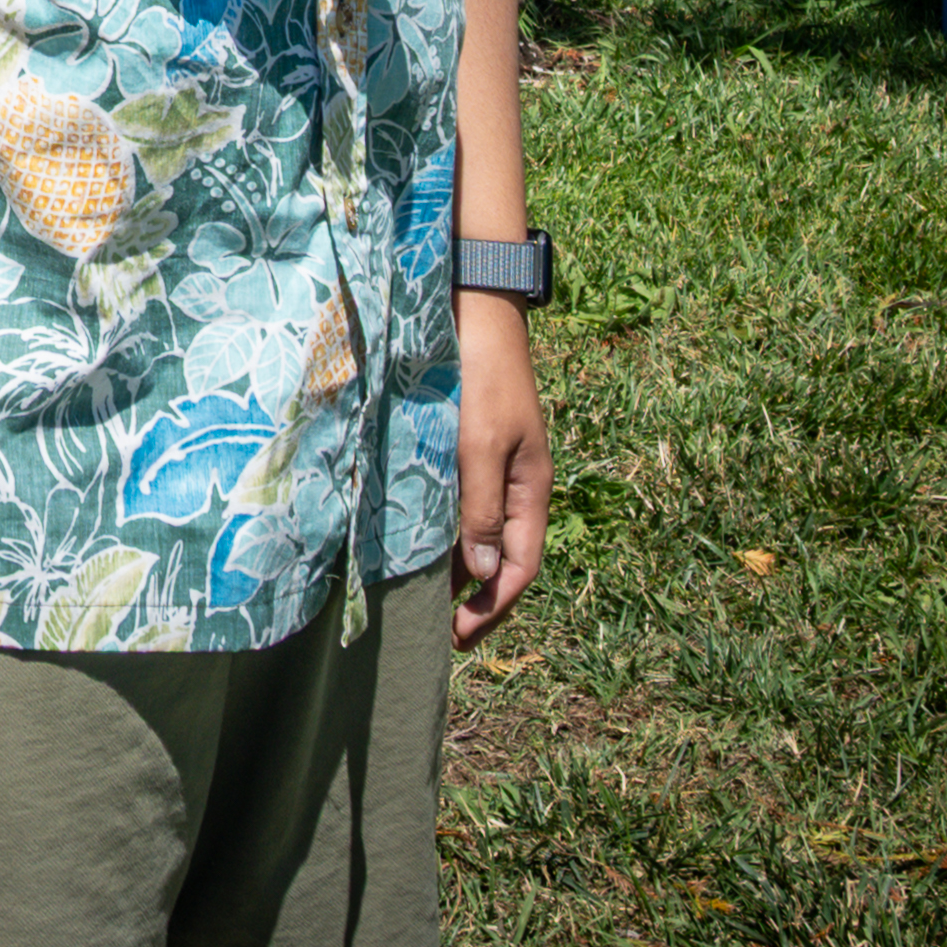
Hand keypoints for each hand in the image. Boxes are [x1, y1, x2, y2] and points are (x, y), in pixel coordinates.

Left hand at [452, 291, 550, 644]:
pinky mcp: (468, 447)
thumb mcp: (482, 445)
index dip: (493, 607)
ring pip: (480, 531)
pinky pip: (461, 503)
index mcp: (531, 490)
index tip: (458, 638)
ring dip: (458, 566)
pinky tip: (415, 541)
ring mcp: (494, 465)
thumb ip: (482, 507)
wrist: (474, 308)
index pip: (520, 567)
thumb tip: (486, 571)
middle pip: (502, 556)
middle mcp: (516, 484)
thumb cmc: (482, 375)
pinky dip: (444, 530)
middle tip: (436, 629)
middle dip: (476, 597)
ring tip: (421, 598)